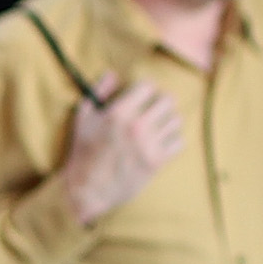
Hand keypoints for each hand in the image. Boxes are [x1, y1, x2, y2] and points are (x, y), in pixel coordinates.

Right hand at [59, 72, 185, 225]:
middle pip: (168, 100)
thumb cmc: (83, 152)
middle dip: (161, 103)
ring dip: (169, 121)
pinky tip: (162, 143)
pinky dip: (173, 141)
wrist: (88, 189)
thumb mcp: (83, 118)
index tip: (142, 97)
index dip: (146, 90)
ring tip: (159, 127)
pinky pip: (179, 142)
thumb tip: (113, 74)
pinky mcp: (156, 162)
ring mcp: (148, 145)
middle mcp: (136, 126)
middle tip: (155, 110)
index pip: (148, 86)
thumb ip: (98, 92)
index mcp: (118, 112)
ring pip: (176, 121)